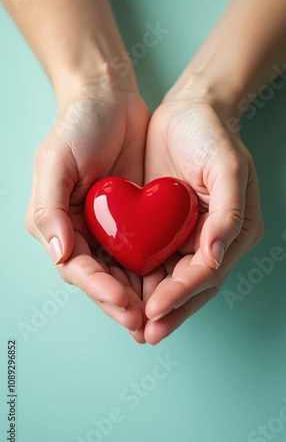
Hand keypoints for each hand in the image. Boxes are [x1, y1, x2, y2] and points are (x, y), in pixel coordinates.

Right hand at [25, 71, 149, 335]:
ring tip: (160, 316)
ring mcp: (109, 228)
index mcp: (58, 225)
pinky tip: (171, 284)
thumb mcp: (54, 162)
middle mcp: (81, 233)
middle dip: (122, 303)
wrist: (109, 99)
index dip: (99, 289)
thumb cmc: (78, 127)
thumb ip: (49, 211)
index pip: (78, 268)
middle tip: (146, 324)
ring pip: (124, 272)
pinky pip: (144, 251)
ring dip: (141, 296)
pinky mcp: (133, 219)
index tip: (124, 303)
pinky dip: (155, 271)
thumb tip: (60, 256)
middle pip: (102, 278)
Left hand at [134, 90, 263, 344]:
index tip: (154, 312)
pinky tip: (121, 290)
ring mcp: (187, 234)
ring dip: (150, 302)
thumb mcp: (229, 166)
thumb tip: (216, 258)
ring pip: (168, 278)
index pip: (206, 274)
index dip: (181, 296)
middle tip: (142, 333)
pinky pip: (151, 257)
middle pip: (188, 285)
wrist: (188, 109)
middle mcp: (211, 239)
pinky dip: (138, 277)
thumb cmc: (212, 134)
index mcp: (233, 231)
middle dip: (166, 311)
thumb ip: (228, 213)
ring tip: (129, 323)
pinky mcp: (164, 225)